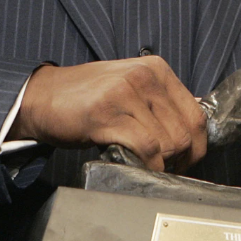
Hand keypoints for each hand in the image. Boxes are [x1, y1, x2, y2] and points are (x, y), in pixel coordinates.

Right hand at [11, 57, 206, 172]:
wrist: (42, 96)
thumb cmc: (86, 97)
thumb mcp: (129, 87)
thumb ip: (159, 101)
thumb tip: (192, 126)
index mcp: (156, 68)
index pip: (197, 113)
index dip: (198, 145)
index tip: (188, 160)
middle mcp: (145, 76)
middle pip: (186, 131)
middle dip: (182, 160)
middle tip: (168, 171)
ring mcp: (126, 93)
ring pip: (169, 141)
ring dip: (164, 165)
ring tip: (152, 169)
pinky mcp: (107, 114)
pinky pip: (146, 148)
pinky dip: (149, 165)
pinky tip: (138, 166)